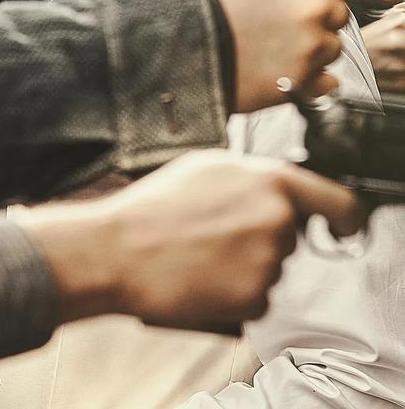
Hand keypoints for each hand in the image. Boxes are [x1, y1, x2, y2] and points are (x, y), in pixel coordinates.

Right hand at [16, 150, 364, 330]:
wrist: (121, 249)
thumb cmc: (155, 204)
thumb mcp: (208, 165)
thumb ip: (254, 172)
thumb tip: (275, 183)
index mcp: (272, 181)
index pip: (339, 202)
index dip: (345, 217)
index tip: (341, 225)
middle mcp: (278, 221)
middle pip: (291, 235)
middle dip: (264, 235)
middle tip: (219, 233)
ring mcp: (268, 262)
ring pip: (271, 266)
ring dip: (247, 264)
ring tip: (201, 252)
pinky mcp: (254, 300)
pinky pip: (256, 296)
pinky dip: (234, 291)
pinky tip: (201, 275)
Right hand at [182, 0, 404, 110]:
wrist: (168, 39)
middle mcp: (315, 8)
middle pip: (340, 15)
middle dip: (315, 14)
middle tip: (270, 15)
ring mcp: (308, 49)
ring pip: (328, 50)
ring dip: (304, 46)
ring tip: (258, 41)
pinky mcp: (296, 84)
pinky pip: (320, 82)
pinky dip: (302, 77)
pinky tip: (268, 66)